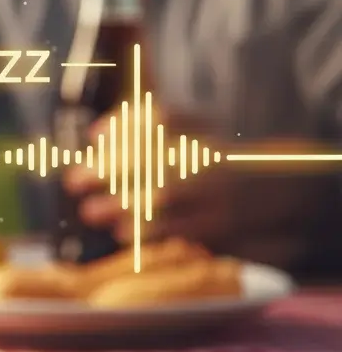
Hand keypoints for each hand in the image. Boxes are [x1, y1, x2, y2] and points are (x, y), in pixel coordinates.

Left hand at [62, 108, 326, 270]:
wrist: (276, 190)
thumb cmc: (211, 162)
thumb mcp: (190, 133)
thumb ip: (143, 128)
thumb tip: (97, 135)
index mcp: (203, 128)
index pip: (164, 117)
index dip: (127, 124)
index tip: (94, 136)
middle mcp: (212, 155)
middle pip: (157, 156)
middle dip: (111, 169)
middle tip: (75, 180)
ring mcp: (220, 191)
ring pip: (167, 193)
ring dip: (123, 203)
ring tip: (89, 212)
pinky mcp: (224, 225)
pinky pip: (186, 228)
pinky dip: (151, 231)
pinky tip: (121, 234)